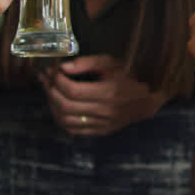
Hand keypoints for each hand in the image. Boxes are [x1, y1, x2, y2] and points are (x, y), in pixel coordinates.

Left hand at [38, 55, 168, 135]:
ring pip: (66, 120)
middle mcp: (105, 111)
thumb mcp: (111, 63)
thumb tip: (62, 67)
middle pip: (65, 105)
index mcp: (109, 92)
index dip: (57, 80)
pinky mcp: (100, 131)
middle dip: (50, 91)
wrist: (148, 100)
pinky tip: (58, 107)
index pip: (72, 90)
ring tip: (50, 91)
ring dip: (52, 105)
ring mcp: (102, 124)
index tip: (51, 70)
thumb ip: (86, 63)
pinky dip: (61, 119)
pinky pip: (73, 129)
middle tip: (46, 79)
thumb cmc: (130, 76)